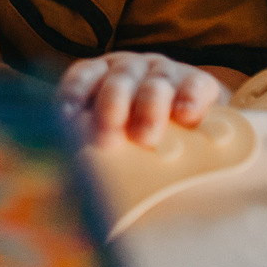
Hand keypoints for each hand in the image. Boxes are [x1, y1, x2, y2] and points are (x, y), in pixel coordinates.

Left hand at [59, 52, 226, 146]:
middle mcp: (129, 70)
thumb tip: (71, 196)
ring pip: (153, 84)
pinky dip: (189, 98)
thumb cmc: (139, 144)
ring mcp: (164, 73)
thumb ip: (92, 161)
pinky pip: (194, 84)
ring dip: (148, 108)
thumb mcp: (113, 147)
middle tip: (107, 140)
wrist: (198, 136)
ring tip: (145, 138)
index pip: (80, 79)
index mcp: (99, 79)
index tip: (67, 120)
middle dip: (110, 108)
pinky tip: (186, 116)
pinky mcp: (199, 82)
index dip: (73, 97)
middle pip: (116, 82)